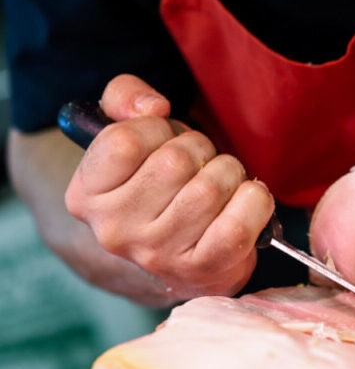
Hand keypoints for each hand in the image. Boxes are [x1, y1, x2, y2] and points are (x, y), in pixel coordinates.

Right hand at [63, 75, 273, 299]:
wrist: (187, 257)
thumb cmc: (162, 184)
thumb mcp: (132, 132)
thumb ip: (125, 98)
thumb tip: (152, 107)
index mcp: (86, 195)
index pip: (124, 141)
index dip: (158, 129)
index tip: (165, 140)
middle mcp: (114, 230)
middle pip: (175, 161)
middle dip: (201, 149)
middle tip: (201, 164)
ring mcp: (157, 254)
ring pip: (210, 188)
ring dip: (230, 173)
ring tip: (222, 184)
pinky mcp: (201, 270)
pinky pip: (238, 224)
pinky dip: (254, 201)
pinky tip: (246, 201)